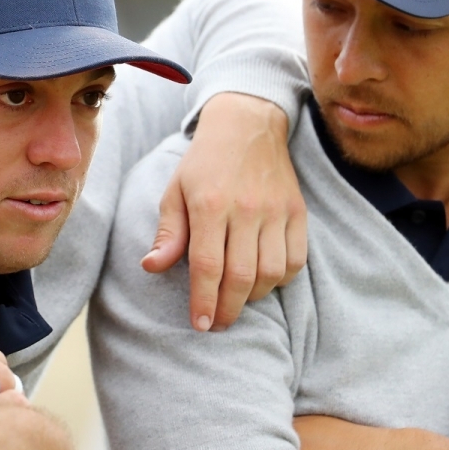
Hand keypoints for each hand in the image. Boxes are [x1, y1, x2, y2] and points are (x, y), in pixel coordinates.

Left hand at [143, 94, 307, 331]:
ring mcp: (276, 211)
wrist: (247, 125)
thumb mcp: (175, 191)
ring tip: (236, 299)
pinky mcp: (298, 211)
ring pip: (271, 273)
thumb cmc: (204, 162)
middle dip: (228, 309)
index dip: (204, 301)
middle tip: (217, 324)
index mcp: (210, 204)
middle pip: (240, 277)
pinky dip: (280, 279)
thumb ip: (168, 233)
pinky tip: (263, 280)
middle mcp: (246, 209)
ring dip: (253, 296)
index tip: (200, 324)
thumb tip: (151, 267)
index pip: (207, 266)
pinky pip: (295, 260)